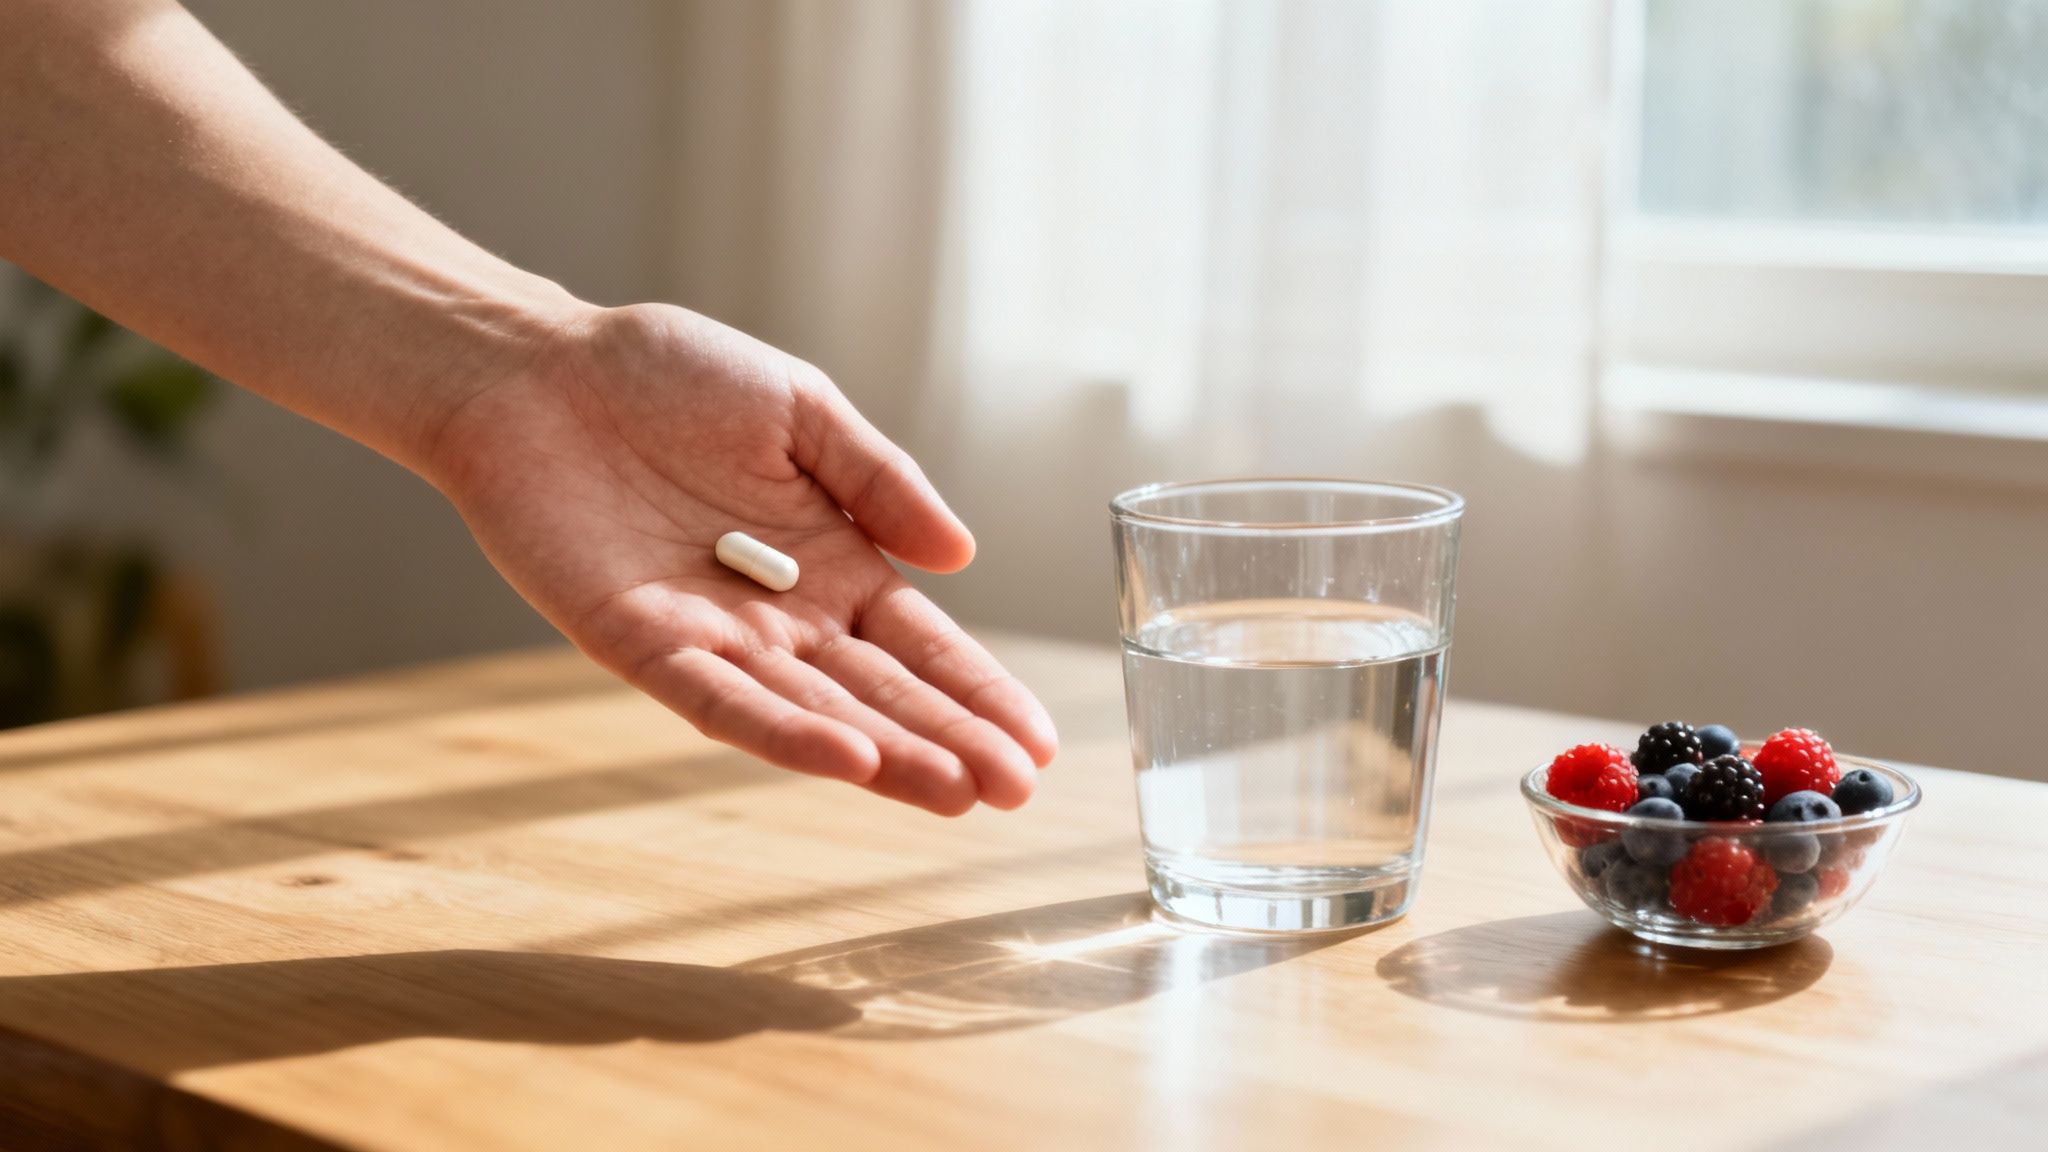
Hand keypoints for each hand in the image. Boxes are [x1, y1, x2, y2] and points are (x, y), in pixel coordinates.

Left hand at [425, 304, 1056, 814]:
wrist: (537, 369)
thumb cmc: (666, 376)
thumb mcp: (800, 408)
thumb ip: (879, 479)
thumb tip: (962, 555)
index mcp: (833, 561)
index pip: (921, 643)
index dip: (980, 691)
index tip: (1040, 744)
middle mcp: (783, 616)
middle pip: (881, 693)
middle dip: (950, 742)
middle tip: (1016, 794)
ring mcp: (716, 638)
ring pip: (813, 713)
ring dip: (885, 756)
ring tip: (957, 793)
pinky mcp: (642, 645)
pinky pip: (720, 700)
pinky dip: (782, 733)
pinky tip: (847, 762)